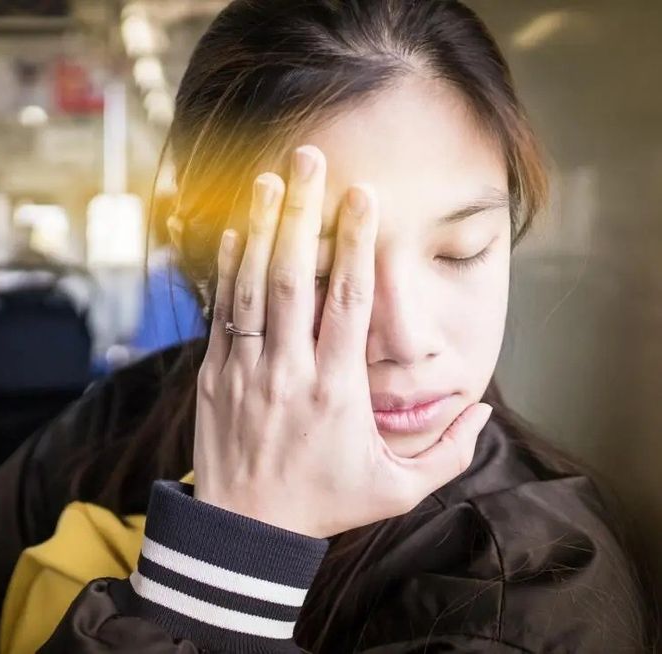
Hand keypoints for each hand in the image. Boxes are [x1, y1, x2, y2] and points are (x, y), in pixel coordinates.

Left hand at [193, 146, 491, 537]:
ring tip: (268, 178)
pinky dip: (227, 273)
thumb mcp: (397, 490)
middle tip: (310, 160)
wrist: (244, 533)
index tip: (363, 196)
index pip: (350, 305)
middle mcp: (290, 373)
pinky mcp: (216, 377)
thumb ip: (447, 453)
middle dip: (304, 215)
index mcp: (339, 393)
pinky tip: (234, 232)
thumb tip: (483, 409)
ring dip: (261, 230)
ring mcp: (247, 373)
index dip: (357, 246)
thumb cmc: (325, 505)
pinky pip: (222, 315)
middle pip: (298, 281)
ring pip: (254, 290)